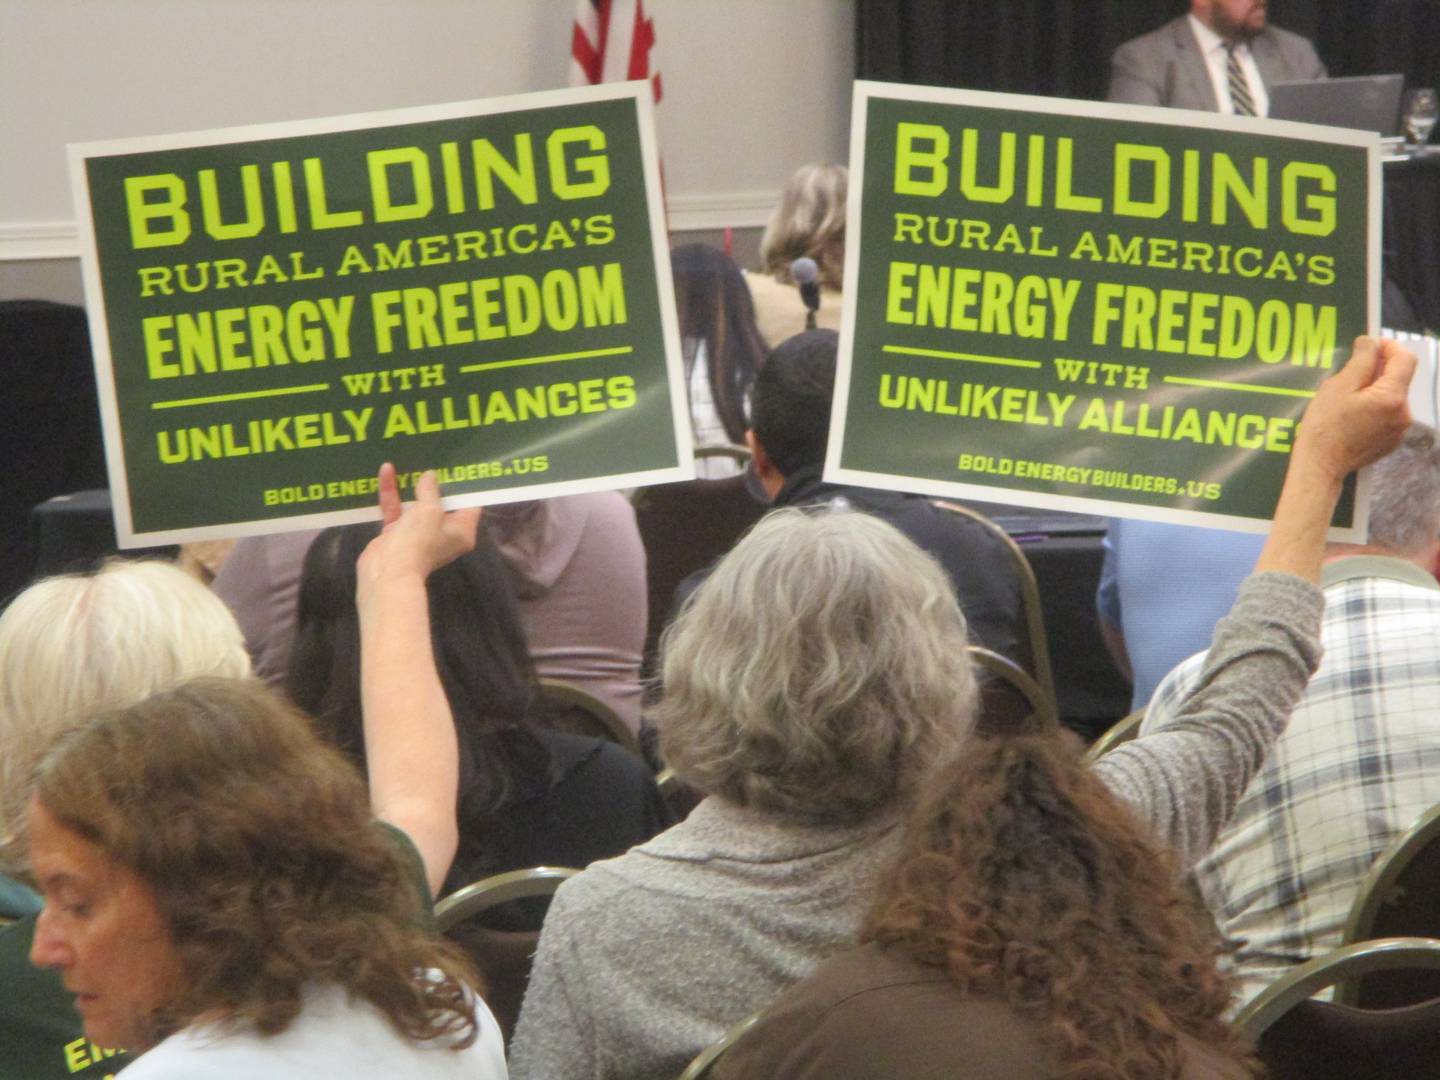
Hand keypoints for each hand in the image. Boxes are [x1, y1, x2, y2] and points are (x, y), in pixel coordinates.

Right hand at [357, 464, 480, 596]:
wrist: (387, 572)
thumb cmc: (419, 540)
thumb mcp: (429, 510)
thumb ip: (430, 490)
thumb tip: (431, 476)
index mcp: (461, 531)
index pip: (470, 505)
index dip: (466, 485)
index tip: (462, 465)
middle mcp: (443, 532)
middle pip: (442, 503)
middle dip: (437, 481)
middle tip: (437, 456)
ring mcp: (419, 533)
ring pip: (417, 504)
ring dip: (411, 485)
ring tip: (411, 459)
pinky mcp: (397, 532)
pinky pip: (396, 508)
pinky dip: (392, 492)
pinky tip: (386, 469)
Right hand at [1294, 337, 1415, 485]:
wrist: (1320, 466)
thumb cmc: (1324, 426)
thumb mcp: (1338, 387)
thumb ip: (1360, 361)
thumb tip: (1370, 342)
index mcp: (1392, 397)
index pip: (1405, 359)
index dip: (1388, 347)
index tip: (1369, 346)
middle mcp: (1404, 413)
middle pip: (1398, 379)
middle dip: (1378, 371)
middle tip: (1349, 374)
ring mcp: (1399, 430)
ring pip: (1392, 397)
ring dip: (1375, 390)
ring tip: (1347, 398)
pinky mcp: (1391, 442)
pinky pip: (1388, 415)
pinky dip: (1374, 408)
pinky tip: (1352, 416)